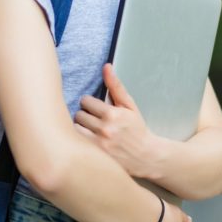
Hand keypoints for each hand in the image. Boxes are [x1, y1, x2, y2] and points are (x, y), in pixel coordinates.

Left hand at [74, 64, 161, 178]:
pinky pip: (77, 142)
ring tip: (90, 130)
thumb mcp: (129, 106)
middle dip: (85, 115)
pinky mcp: (94, 156)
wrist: (145, 156)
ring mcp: (98, 144)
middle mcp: (104, 129)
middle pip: (79, 114)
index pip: (86, 101)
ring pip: (75, 128)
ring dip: (81, 128)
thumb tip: (106, 66)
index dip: (90, 103)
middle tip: (93, 120)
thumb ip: (115, 86)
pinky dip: (80, 140)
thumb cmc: (137, 129)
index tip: (95, 108)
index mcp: (112, 114)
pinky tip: (88, 140)